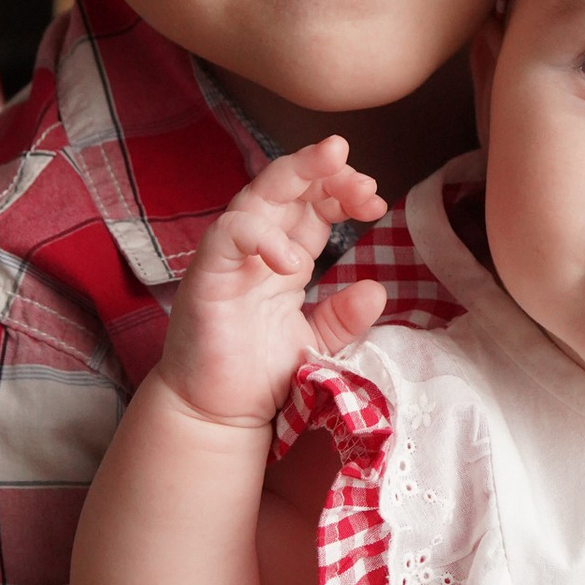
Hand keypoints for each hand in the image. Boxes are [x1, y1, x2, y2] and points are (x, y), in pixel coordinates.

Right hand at [156, 140, 386, 430]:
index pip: (314, 206)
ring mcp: (230, 258)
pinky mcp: (207, 274)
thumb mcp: (317, 342)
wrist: (218, 415)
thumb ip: (344, 317)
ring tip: (337, 170)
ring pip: (258, 194)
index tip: (376, 202)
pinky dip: (262, 235)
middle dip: (326, 169)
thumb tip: (376, 288)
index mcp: (285, 256)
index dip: (344, 193)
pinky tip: (294, 259)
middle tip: (361, 175)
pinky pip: (230, 234)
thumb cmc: (259, 376)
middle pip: (289, 187)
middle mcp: (258, 248)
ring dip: (298, 174)